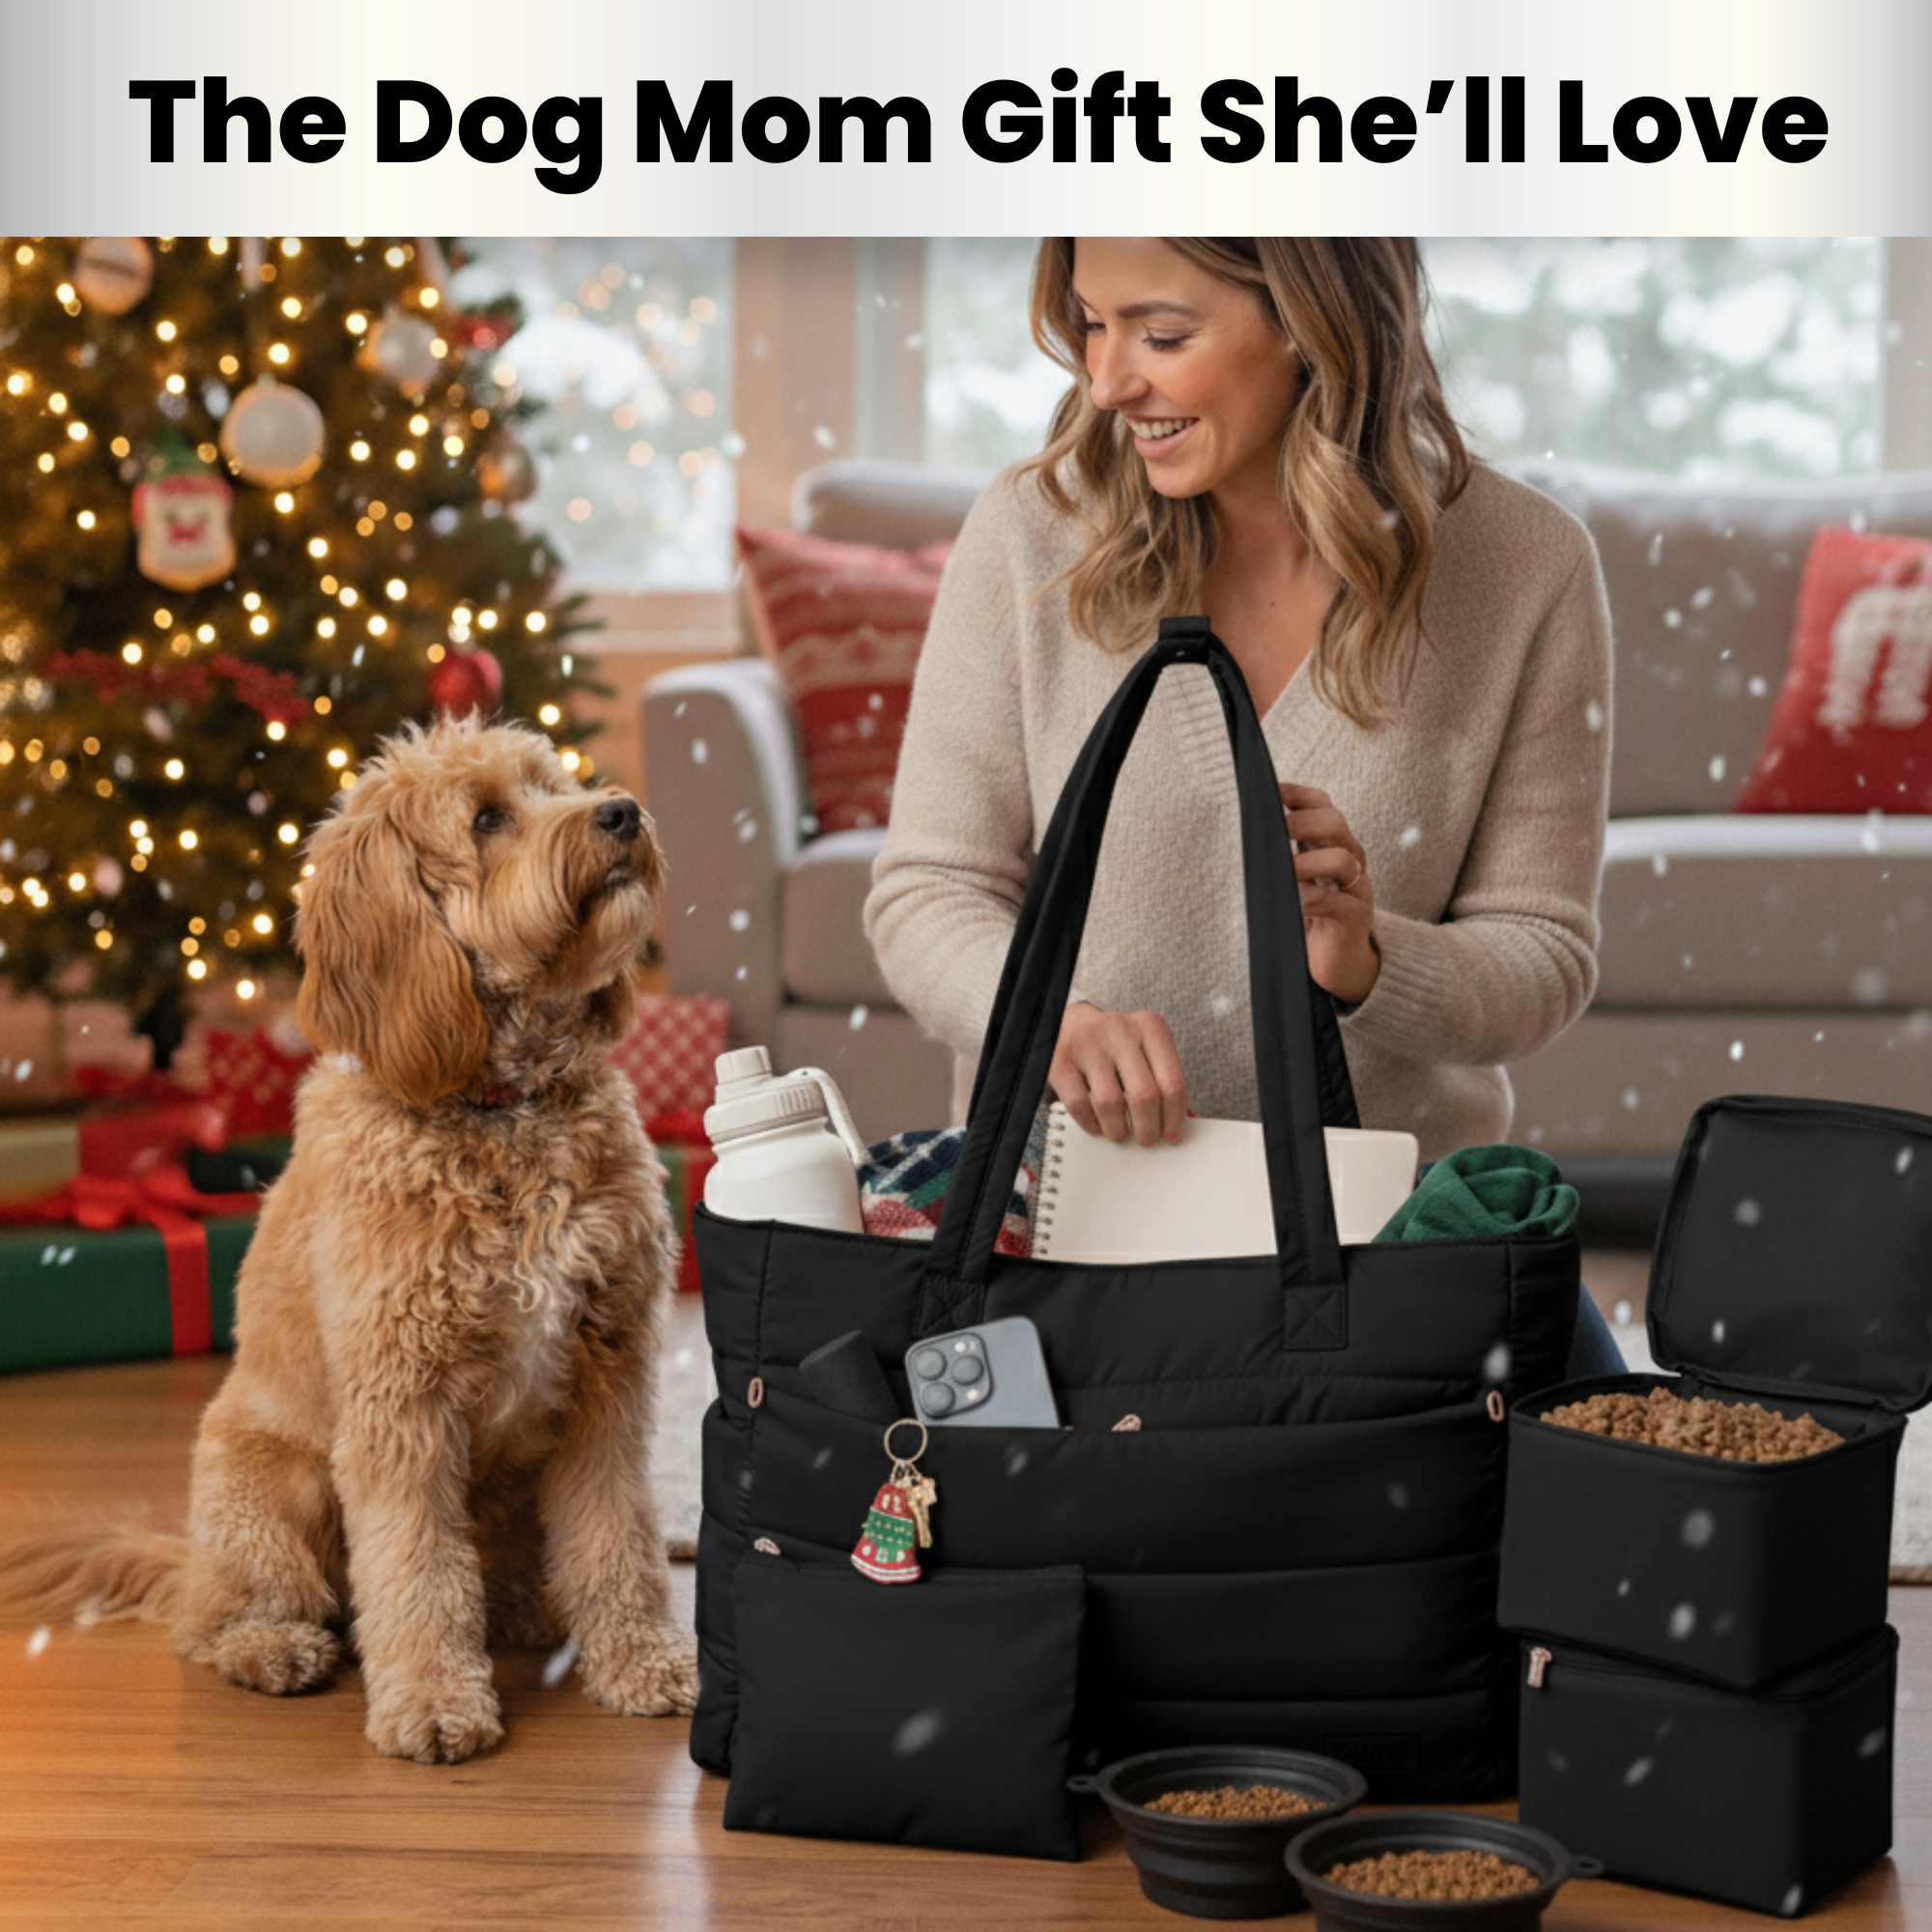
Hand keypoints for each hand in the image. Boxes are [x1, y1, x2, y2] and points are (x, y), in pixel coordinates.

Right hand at [1051, 1002, 1186, 1145]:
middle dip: (1147, 1128)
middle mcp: (1120, 1032)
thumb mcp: (1145, 1050)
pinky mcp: (1062, 1060)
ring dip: (1118, 1129)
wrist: (1071, 1023)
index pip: (1172, 1082)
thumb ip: (1162, 1081)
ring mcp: (1088, 1045)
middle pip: (1144, 1096)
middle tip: (1146, 1138)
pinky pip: (1079, 1104)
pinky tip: (1097, 1124)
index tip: (1172, 1135)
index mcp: (1150, 1028)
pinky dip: (1091, 1123)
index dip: (1174, 1118)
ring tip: (1119, 1132)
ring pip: (1110, 1103)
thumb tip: (1174, 1126)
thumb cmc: (1114, 1043)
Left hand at [1279, 782, 1380, 1005]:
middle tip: (1278, 831)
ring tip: (1285, 872)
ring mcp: (1356, 889)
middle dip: (1304, 821)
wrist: (1337, 964)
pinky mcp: (1355, 917)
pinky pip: (1333, 900)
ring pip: (1343, 858)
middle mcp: (1350, 861)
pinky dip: (1308, 897)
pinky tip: (1292, 902)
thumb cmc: (1309, 919)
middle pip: (1336, 823)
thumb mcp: (1294, 881)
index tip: (1272, 792)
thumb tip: (1244, 837)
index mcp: (1333, 846)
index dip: (1299, 794)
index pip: (1324, 806)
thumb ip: (1280, 858)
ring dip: (1307, 861)